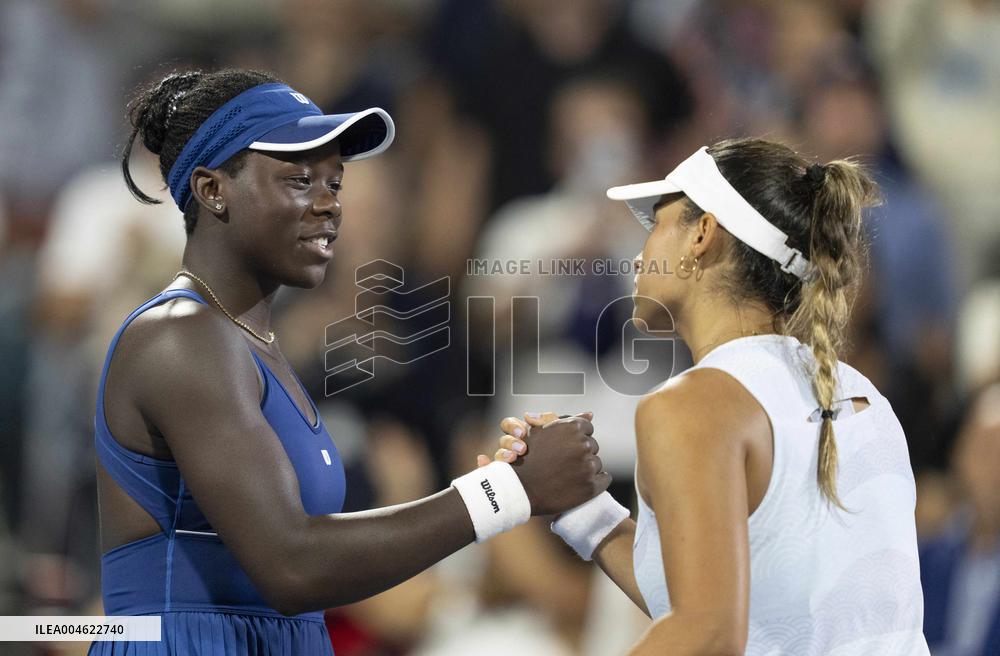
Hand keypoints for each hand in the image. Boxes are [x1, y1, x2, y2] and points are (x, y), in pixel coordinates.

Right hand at [482, 411, 608, 515]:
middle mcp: (583, 444)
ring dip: (586, 467)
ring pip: (597, 463)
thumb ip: (567, 420)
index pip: (586, 428)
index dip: (575, 438)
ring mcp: (588, 466)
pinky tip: (578, 483)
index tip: (564, 447)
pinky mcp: (592, 486)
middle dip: (580, 452)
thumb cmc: (527, 458)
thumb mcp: (542, 432)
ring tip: (567, 474)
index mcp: (572, 427)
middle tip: (563, 462)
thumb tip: (590, 414)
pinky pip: (604, 479)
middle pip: (592, 445)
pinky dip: (595, 481)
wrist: (519, 490)